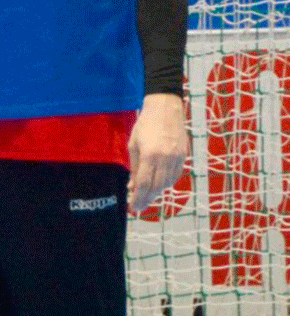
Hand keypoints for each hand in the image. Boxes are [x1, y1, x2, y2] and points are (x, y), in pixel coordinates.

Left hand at [127, 93, 188, 213]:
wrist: (166, 108)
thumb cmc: (145, 124)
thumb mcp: (134, 144)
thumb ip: (134, 166)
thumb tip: (132, 186)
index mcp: (150, 155)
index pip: (144, 184)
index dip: (138, 198)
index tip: (133, 208)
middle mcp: (165, 158)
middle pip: (156, 187)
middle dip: (147, 199)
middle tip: (138, 207)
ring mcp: (177, 158)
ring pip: (167, 183)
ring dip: (156, 193)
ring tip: (147, 197)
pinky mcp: (184, 156)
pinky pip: (175, 176)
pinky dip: (167, 184)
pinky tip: (159, 186)